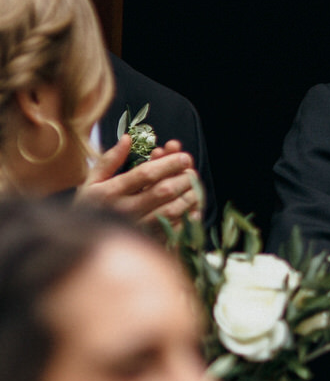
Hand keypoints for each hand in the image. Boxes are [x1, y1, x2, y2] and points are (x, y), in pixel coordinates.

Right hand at [77, 136, 200, 228]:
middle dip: (182, 178)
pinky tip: (192, 206)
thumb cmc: (90, 206)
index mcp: (109, 192)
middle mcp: (123, 211)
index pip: (145, 174)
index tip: (184, 156)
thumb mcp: (92, 181)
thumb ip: (109, 160)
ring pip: (172, 210)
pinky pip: (174, 229)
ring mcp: (136, 229)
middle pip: (163, 191)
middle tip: (191, 171)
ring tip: (193, 185)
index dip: (169, 163)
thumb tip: (128, 139)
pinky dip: (188, 216)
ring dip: (189, 195)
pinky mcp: (146, 242)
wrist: (83, 240)